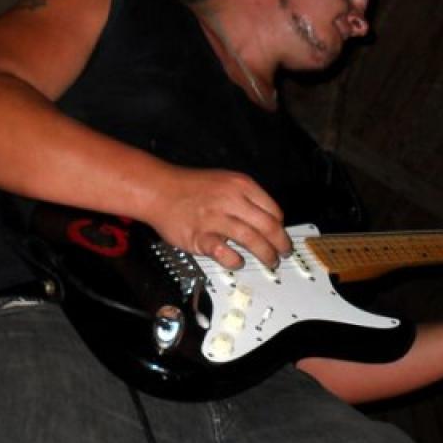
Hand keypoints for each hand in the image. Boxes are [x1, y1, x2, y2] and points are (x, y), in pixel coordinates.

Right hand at [148, 166, 290, 268]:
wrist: (158, 189)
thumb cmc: (191, 188)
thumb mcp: (226, 181)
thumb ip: (247, 198)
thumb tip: (270, 220)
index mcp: (240, 186)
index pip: (273, 210)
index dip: (281, 227)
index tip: (281, 236)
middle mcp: (230, 200)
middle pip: (268, 226)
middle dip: (281, 244)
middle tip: (283, 253)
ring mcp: (215, 219)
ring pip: (252, 239)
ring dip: (266, 254)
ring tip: (269, 261)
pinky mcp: (199, 236)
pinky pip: (224, 252)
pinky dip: (235, 259)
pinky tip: (238, 261)